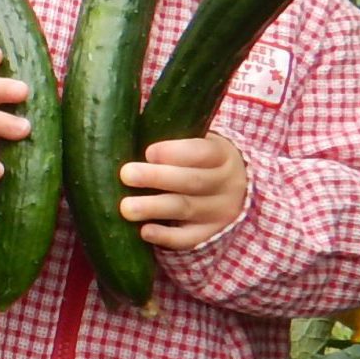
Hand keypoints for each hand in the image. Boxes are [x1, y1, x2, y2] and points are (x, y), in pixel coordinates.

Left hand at [119, 134, 249, 250]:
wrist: (234, 188)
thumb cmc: (198, 157)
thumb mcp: (196, 140)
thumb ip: (171, 132)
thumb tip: (127, 119)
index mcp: (222, 154)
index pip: (202, 152)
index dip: (175, 152)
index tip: (148, 152)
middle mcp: (226, 184)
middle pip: (192, 181)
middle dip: (156, 178)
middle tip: (126, 174)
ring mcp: (219, 212)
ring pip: (186, 209)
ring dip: (154, 208)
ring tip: (126, 207)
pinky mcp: (209, 234)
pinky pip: (189, 239)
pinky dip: (166, 237)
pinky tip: (144, 232)